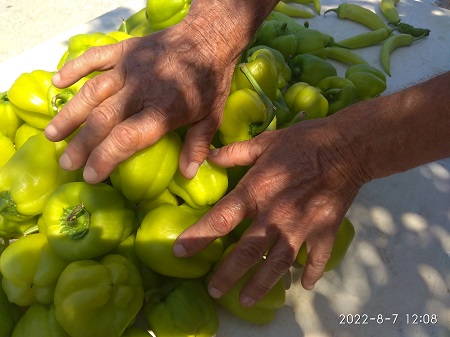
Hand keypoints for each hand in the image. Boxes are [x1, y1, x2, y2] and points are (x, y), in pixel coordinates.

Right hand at [44, 21, 236, 182]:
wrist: (209, 37)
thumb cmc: (211, 80)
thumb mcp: (213, 116)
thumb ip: (198, 144)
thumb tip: (187, 174)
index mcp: (164, 110)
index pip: (126, 139)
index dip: (105, 159)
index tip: (90, 175)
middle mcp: (141, 90)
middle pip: (103, 120)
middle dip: (81, 145)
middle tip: (66, 162)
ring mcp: (130, 68)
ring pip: (91, 93)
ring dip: (70, 115)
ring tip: (52, 135)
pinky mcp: (125, 51)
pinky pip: (94, 58)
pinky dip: (74, 68)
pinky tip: (56, 82)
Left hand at [173, 118, 365, 305]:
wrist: (348, 147)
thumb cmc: (303, 141)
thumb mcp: (265, 141)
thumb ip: (235, 152)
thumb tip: (208, 157)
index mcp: (257, 191)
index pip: (221, 219)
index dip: (198, 237)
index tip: (181, 253)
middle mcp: (276, 215)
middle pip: (246, 252)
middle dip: (227, 274)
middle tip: (213, 290)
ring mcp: (301, 227)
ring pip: (277, 264)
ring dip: (261, 284)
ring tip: (246, 300)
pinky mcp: (324, 232)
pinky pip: (316, 259)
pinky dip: (311, 273)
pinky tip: (304, 285)